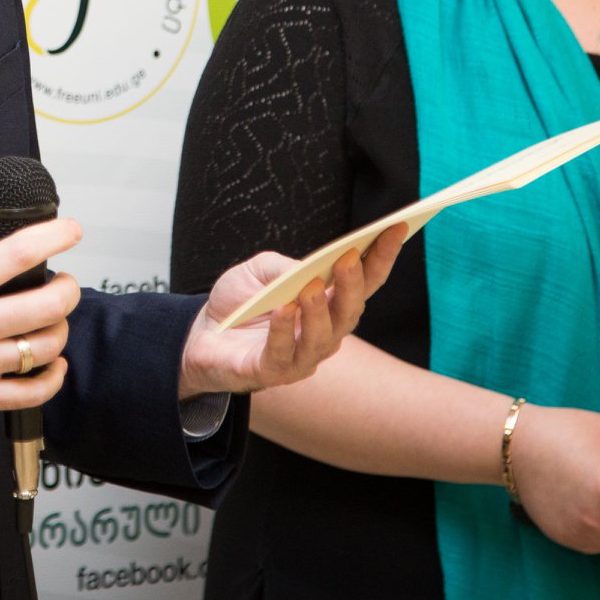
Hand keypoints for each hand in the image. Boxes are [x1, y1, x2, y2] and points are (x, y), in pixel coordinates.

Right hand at [0, 219, 82, 439]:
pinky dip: (53, 378)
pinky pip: (33, 393)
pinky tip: (51, 365)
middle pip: (47, 305)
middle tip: (65, 285)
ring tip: (52, 324)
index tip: (72, 231)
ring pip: (46, 347)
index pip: (17, 253)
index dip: (54, 237)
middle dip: (68, 290)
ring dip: (60, 331)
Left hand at [176, 222, 407, 398]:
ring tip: (311, 284)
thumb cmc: (239, 301)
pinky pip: (282, 354)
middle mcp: (323, 334)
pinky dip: (284, 331)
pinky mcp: (269, 373)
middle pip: (349, 312)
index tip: (398, 226)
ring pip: (322, 338)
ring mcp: (299, 358)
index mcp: (328, 305)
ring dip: (319, 310)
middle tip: (350, 257)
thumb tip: (311, 267)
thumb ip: (285, 267)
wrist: (201, 335)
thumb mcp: (260, 271)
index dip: (383, 256)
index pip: (364, 282)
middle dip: (353, 284)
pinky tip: (283, 309)